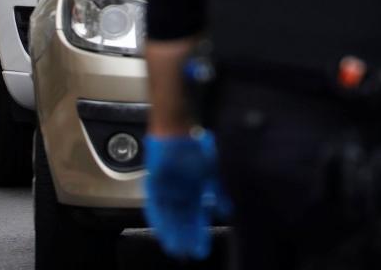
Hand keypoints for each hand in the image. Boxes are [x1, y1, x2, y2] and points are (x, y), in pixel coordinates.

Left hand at [144, 131, 221, 259]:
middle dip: (185, 236)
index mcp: (196, 189)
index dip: (199, 232)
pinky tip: (161, 229)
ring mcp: (166, 190)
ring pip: (169, 216)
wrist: (177, 127)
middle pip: (183, 220)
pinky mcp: (153, 185)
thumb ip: (218, 191)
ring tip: (175, 247)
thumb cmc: (196, 145)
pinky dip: (158, 218)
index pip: (198, 216)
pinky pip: (155, 206)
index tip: (202, 249)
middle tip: (188, 254)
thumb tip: (227, 210)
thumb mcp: (212, 169)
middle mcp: (180, 193)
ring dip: (171, 232)